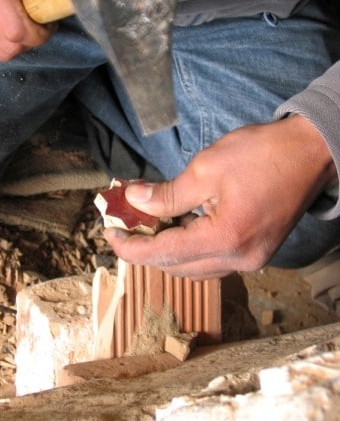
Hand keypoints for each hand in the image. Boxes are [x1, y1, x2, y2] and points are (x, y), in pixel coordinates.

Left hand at [106, 116, 336, 277]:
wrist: (310, 152)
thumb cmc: (262, 154)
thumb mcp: (206, 168)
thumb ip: (167, 193)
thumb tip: (133, 200)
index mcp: (225, 240)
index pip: (164, 254)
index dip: (131, 247)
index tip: (109, 234)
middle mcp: (239, 260)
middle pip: (177, 267)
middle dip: (146, 250)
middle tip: (125, 227)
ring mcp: (250, 260)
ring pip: (194, 268)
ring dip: (167, 252)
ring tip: (147, 226)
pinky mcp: (256, 252)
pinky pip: (212, 261)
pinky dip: (189, 249)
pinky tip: (177, 228)